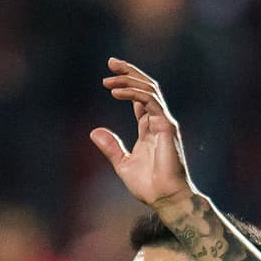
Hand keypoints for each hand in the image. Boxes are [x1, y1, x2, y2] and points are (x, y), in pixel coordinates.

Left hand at [90, 59, 193, 210]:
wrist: (165, 198)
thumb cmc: (149, 186)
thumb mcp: (123, 164)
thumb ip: (111, 147)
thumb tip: (94, 131)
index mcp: (149, 128)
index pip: (139, 98)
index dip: (126, 83)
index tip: (109, 76)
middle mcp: (158, 121)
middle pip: (145, 87)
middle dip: (129, 72)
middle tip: (111, 62)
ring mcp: (164, 122)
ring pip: (148, 90)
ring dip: (128, 81)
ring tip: (108, 80)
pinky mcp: (166, 126)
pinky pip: (150, 101)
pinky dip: (133, 94)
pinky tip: (116, 93)